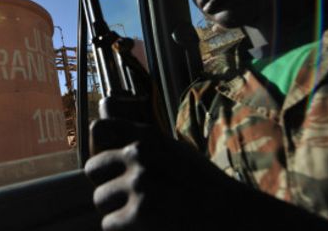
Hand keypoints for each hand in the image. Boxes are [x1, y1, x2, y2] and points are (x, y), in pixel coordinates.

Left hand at [84, 98, 232, 229]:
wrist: (234, 216)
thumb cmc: (201, 186)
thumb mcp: (173, 150)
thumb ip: (138, 134)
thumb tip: (101, 109)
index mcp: (149, 136)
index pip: (99, 128)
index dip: (100, 148)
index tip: (111, 164)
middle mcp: (141, 155)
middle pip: (93, 170)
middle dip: (107, 184)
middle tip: (133, 196)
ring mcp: (140, 184)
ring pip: (100, 200)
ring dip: (116, 210)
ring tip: (145, 213)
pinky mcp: (140, 214)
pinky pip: (109, 224)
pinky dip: (124, 230)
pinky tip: (147, 227)